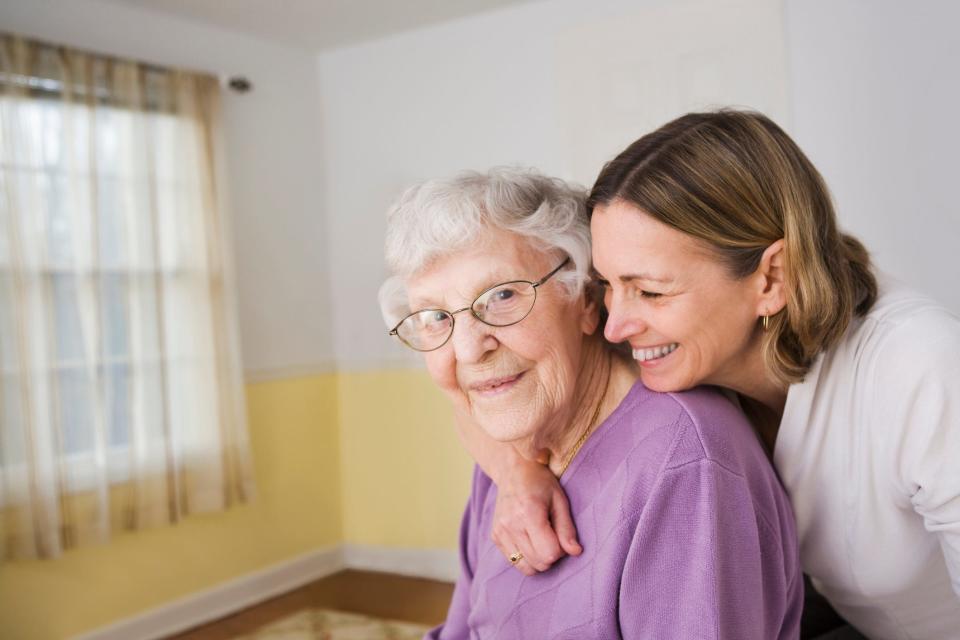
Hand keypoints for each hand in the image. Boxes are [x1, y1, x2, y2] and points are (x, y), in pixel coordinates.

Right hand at [491, 453, 581, 575]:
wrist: (513, 470)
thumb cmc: (540, 482)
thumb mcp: (559, 500)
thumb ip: (567, 528)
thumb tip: (576, 552)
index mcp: (529, 513)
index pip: (549, 553)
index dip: (561, 550)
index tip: (560, 534)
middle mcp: (510, 525)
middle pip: (538, 563)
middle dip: (551, 555)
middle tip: (552, 536)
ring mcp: (500, 531)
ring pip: (525, 567)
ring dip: (538, 560)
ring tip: (541, 540)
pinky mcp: (494, 536)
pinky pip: (513, 561)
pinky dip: (525, 557)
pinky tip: (529, 539)